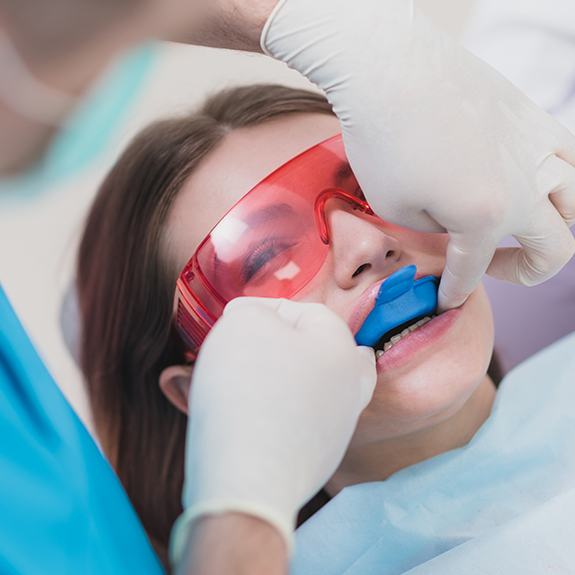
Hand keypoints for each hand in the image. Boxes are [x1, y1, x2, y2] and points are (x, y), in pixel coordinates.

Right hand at [171, 298, 375, 561]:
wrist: (248, 480)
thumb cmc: (247, 390)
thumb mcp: (242, 323)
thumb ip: (252, 310)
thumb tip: (253, 320)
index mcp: (341, 346)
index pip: (303, 311)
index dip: (261, 310)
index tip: (230, 323)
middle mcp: (351, 385)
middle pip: (317, 351)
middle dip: (281, 345)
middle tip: (247, 351)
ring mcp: (339, 426)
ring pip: (311, 387)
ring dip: (280, 379)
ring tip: (242, 382)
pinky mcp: (319, 459)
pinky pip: (298, 422)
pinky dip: (278, 413)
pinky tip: (252, 416)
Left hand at [262, 0, 574, 309]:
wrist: (389, 68)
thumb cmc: (383, 139)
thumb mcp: (396, 208)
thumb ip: (436, 231)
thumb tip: (454, 227)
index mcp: (487, 217)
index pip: (474, 270)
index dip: (456, 291)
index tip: (445, 300)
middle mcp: (527, 186)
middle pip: (556, 250)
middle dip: (524, 272)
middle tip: (492, 267)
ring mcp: (538, 147)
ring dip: (554, 228)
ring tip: (521, 228)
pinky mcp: (533, 116)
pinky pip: (568, 157)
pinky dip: (558, 180)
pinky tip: (531, 180)